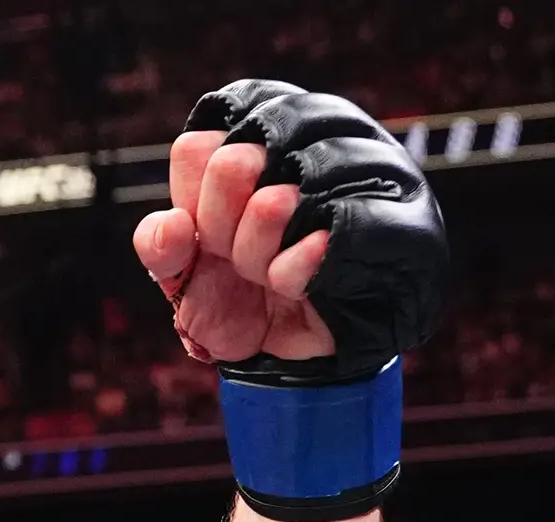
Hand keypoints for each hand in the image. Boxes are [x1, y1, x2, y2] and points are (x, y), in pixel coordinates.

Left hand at [138, 81, 446, 383]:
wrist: (303, 352)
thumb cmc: (241, 299)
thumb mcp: (184, 277)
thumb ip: (161, 245)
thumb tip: (173, 225)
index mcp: (256, 137)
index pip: (196, 148)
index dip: (192, 204)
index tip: (209, 236)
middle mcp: (310, 135)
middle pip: (231, 164)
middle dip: (221, 232)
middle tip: (240, 260)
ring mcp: (356, 170)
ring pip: (273, 202)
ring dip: (255, 257)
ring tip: (269, 276)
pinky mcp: (392, 218)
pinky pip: (319, 240)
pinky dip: (289, 274)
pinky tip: (290, 285)